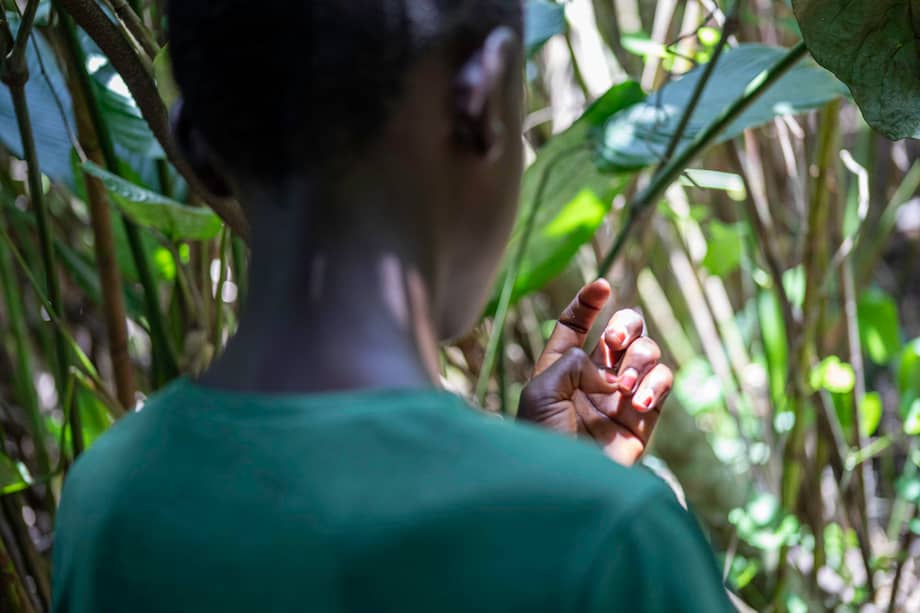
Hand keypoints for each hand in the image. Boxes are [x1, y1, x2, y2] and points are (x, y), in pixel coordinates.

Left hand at [517, 279, 672, 465]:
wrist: (567, 489)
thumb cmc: (543, 441)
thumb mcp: (541, 392)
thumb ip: (570, 363)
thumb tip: (606, 369)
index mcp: (560, 368)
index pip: (575, 325)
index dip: (588, 302)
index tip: (602, 286)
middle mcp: (593, 377)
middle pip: (623, 331)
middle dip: (625, 325)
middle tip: (613, 343)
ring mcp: (621, 396)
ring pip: (647, 353)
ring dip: (639, 360)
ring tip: (624, 388)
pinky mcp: (645, 418)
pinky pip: (663, 383)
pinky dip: (656, 385)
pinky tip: (638, 403)